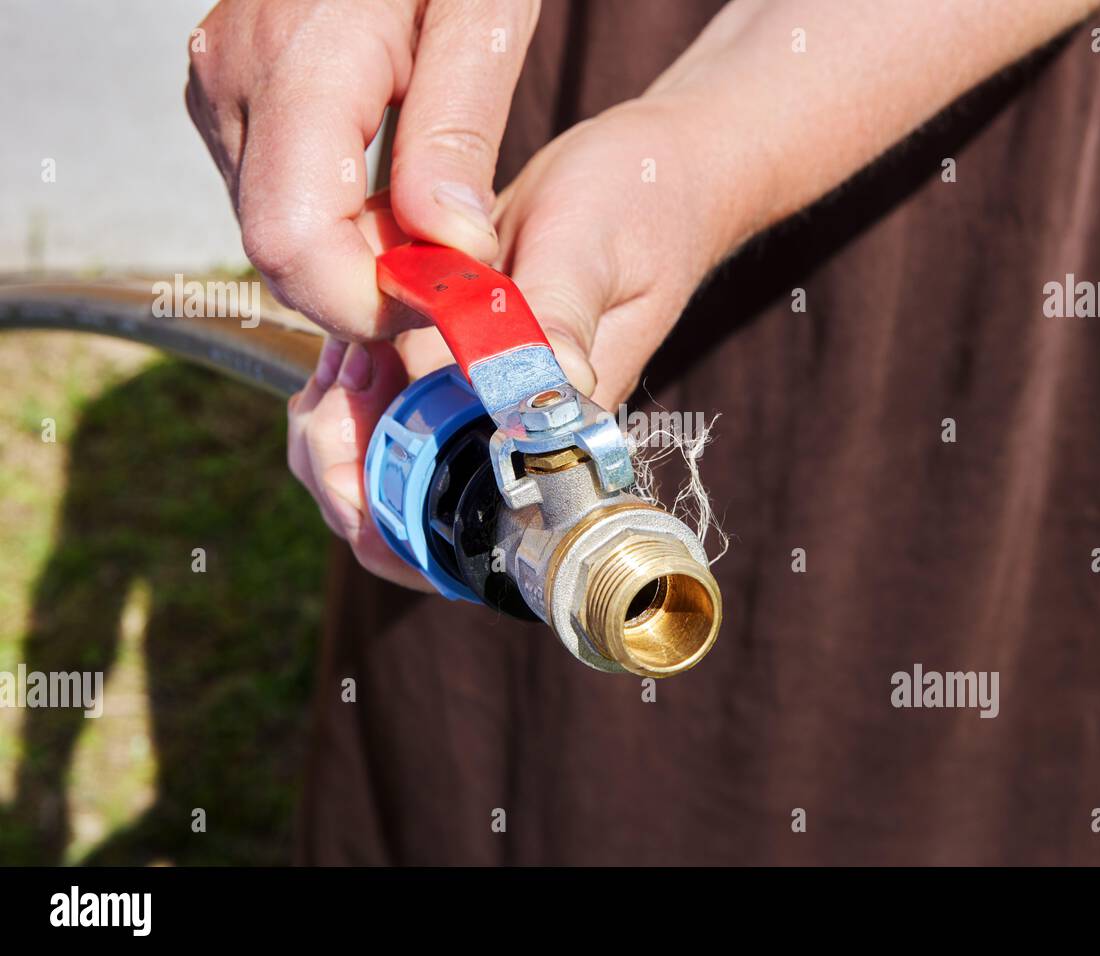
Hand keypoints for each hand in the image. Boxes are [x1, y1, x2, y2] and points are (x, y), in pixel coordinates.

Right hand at [186, 0, 539, 338]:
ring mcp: (220, 89)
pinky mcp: (230, 97)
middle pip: (279, 250)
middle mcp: (234, 83)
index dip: (366, 302)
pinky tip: (391, 198)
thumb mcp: (483, 17)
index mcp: (299, 63)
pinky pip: (274, 194)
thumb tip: (452, 246)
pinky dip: (336, 222)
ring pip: (275, 230)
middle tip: (452, 270)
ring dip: (355, 257)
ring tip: (432, 222)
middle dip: (367, 287)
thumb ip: (458, 132)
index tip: (444, 302)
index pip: (295, 242)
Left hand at [288, 98, 740, 586]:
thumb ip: (559, 314)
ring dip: (333, 428)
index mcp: (554, 433)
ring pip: (379, 470)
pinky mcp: (452, 368)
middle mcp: (509, 435)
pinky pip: (377, 409)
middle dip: (339, 470)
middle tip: (328, 389)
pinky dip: (339, 387)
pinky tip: (341, 340)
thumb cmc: (642, 207)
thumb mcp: (592, 248)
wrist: (654, 176)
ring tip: (334, 363)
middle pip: (403, 519)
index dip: (394, 514)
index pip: (472, 531)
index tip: (352, 430)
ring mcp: (475, 407)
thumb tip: (541, 385)